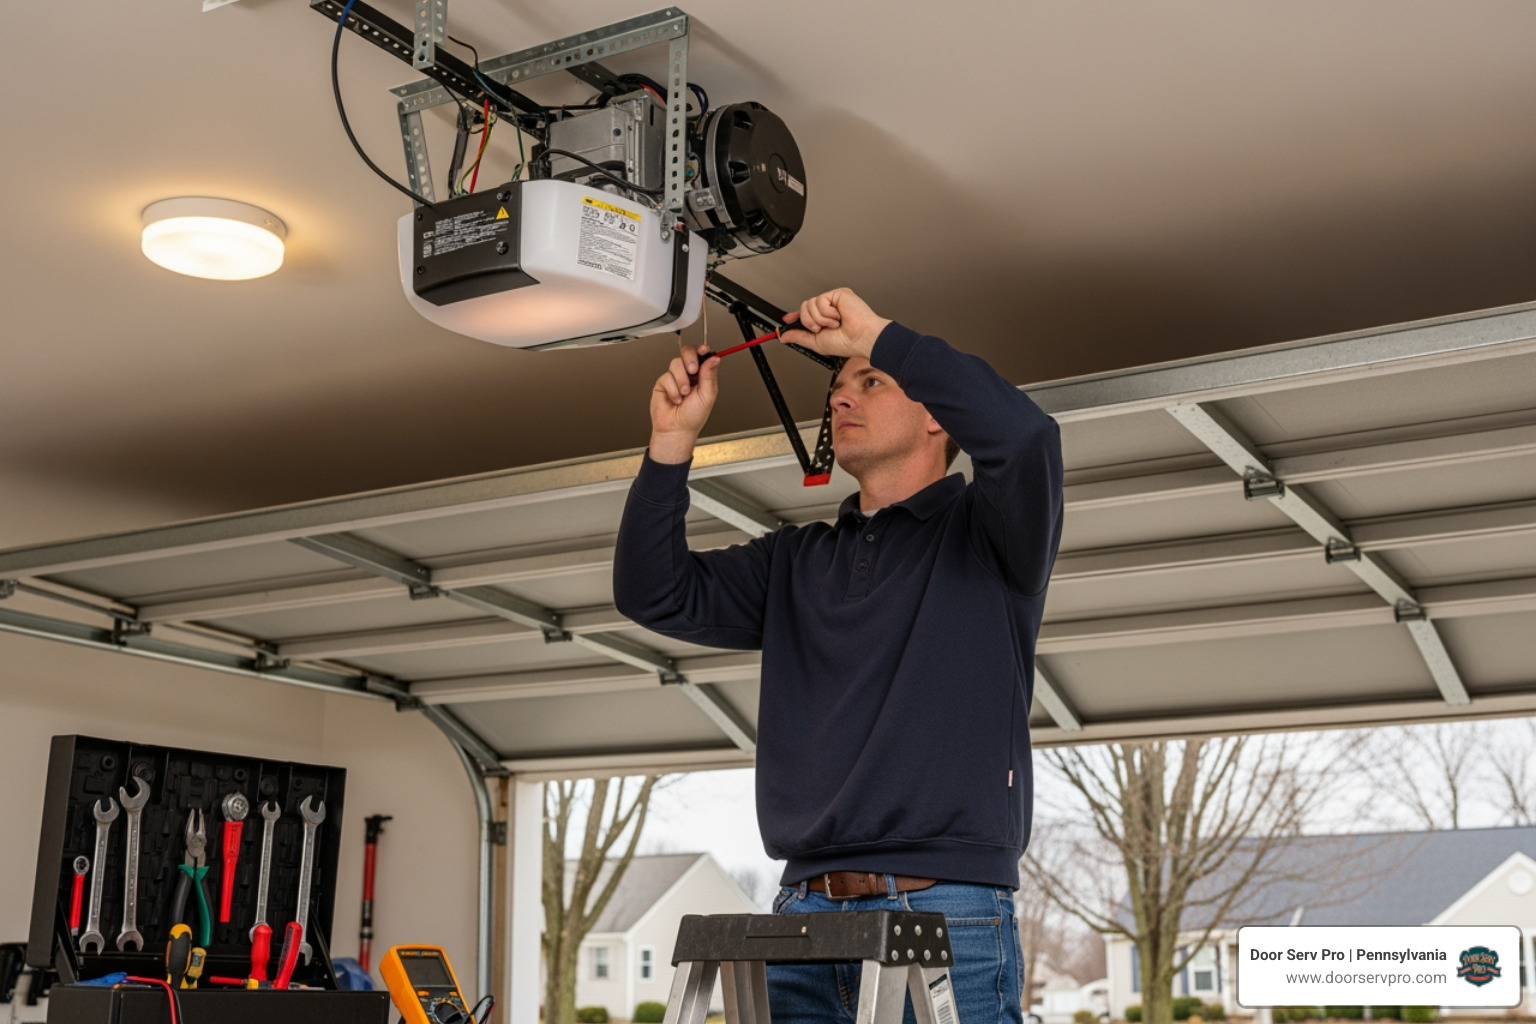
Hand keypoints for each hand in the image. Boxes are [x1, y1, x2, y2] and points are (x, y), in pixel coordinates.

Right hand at [649, 343, 718, 463]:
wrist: (676, 429)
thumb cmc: (693, 416)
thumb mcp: (707, 395)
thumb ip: (709, 375)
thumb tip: (714, 358)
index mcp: (702, 376)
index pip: (702, 356)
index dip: (702, 350)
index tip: (704, 349)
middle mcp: (689, 374)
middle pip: (687, 353)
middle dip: (690, 359)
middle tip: (692, 370)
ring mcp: (675, 377)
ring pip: (676, 363)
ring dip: (681, 380)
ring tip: (684, 394)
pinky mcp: (663, 383)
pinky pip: (666, 377)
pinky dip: (673, 389)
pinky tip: (675, 399)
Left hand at [780, 288, 891, 360]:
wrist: (861, 338)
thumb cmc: (847, 343)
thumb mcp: (816, 343)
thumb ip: (799, 337)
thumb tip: (784, 337)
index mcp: (824, 321)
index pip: (806, 313)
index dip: (795, 316)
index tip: (787, 320)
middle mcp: (828, 309)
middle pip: (804, 308)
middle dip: (809, 321)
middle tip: (821, 329)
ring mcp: (833, 301)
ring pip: (810, 304)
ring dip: (820, 319)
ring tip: (835, 324)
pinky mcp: (839, 294)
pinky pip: (820, 300)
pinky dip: (827, 312)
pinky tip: (839, 316)